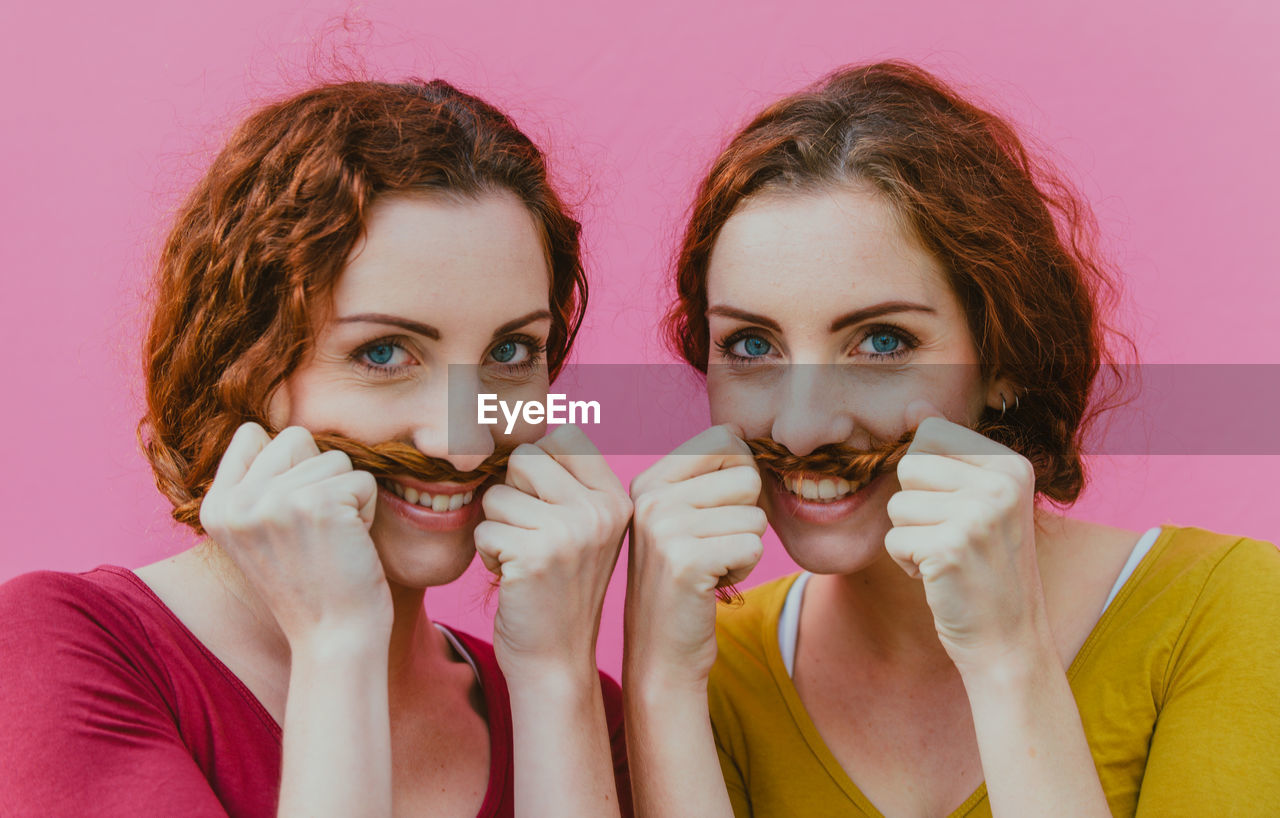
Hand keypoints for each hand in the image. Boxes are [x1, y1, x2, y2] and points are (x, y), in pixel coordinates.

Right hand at [199, 423, 391, 648]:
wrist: (332, 638)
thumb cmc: (311, 584)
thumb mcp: (262, 534)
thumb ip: (260, 486)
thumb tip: (284, 432)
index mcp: (215, 507)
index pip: (252, 434)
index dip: (289, 464)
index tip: (295, 513)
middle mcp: (236, 502)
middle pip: (296, 437)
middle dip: (321, 476)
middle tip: (318, 528)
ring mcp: (274, 501)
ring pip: (335, 458)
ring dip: (347, 496)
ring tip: (332, 540)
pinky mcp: (317, 504)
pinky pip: (362, 479)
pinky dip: (367, 510)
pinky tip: (350, 546)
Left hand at [473, 424, 631, 678]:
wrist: (556, 662)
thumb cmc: (555, 590)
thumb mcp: (579, 529)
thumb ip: (564, 481)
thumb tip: (522, 425)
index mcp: (617, 498)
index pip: (562, 437)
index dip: (535, 469)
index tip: (543, 509)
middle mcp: (602, 509)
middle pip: (525, 458)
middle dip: (511, 496)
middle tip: (529, 536)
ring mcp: (573, 531)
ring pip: (497, 495)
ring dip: (496, 529)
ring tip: (522, 560)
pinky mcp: (538, 555)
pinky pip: (484, 529)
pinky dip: (488, 555)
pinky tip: (514, 579)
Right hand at [625, 425, 766, 687]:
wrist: (659, 653)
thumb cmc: (683, 582)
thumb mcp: (681, 518)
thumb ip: (705, 475)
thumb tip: (740, 432)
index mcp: (649, 480)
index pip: (725, 439)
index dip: (739, 477)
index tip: (713, 514)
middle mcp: (650, 497)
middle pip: (747, 477)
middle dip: (744, 517)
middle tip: (711, 548)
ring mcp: (664, 528)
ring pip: (755, 516)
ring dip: (743, 548)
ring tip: (708, 568)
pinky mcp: (687, 561)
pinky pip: (753, 547)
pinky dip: (743, 570)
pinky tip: (710, 585)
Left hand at [884, 401, 1050, 673]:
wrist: (1009, 641)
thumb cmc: (986, 569)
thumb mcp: (981, 503)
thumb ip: (950, 456)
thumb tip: (913, 408)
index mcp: (1013, 464)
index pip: (930, 432)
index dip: (927, 475)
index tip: (956, 509)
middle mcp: (1002, 483)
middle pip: (909, 464)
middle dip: (914, 505)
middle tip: (950, 537)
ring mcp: (978, 515)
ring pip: (896, 504)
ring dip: (910, 536)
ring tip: (947, 558)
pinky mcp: (951, 547)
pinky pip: (894, 539)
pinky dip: (906, 563)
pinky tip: (940, 577)